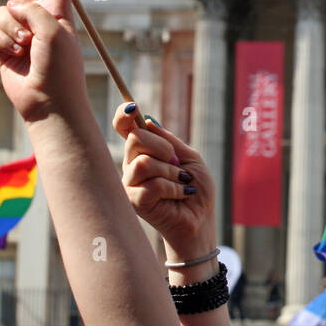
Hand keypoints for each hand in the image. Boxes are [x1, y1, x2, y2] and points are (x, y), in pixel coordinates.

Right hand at [0, 0, 86, 123]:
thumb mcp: (54, 30)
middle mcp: (39, 18)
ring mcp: (19, 32)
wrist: (48, 103)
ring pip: (1, 12)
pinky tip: (14, 56)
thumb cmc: (60, 68)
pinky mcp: (3, 47)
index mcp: (59, 11)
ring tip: (26, 46)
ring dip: (11, 28)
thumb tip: (9, 9)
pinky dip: (2, 42)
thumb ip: (32, 10)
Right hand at [112, 106, 214, 258]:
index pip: (125, 128)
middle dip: (163, 148)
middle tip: (177, 163)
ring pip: (144, 163)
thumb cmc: (195, 188)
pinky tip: (179, 195)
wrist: (201, 218)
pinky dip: (172, 188)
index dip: (124, 115)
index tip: (132, 107)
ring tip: (181, 182)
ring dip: (171, 172)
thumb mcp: (189, 157)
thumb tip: (147, 120)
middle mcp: (132, 164)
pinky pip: (151, 185)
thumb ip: (168, 140)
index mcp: (144, 151)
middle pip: (135, 139)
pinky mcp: (133, 201)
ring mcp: (130, 183)